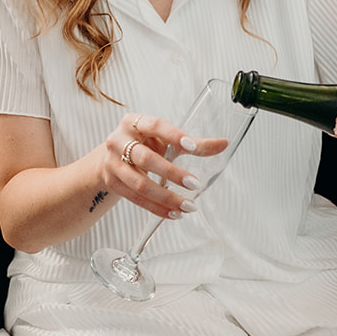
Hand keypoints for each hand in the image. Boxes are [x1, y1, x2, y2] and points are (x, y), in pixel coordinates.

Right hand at [102, 112, 223, 221]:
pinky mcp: (112, 182)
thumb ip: (193, 143)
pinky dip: (156, 208)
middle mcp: (119, 140)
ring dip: (165, 197)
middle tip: (195, 183)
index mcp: (134, 122)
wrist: (112, 157)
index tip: (192, 147)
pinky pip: (136, 199)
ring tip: (188, 206)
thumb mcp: (164, 139)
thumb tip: (224, 144)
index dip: (173, 135)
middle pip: (145, 158)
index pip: (155, 125)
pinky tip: (173, 213)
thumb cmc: (144, 143)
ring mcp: (112, 162)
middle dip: (172, 173)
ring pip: (140, 183)